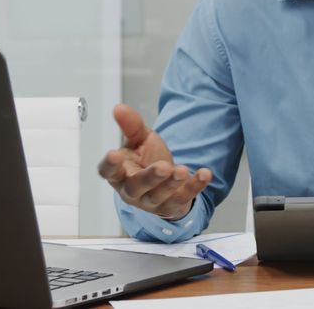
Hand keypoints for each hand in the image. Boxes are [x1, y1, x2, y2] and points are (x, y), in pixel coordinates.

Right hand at [97, 104, 211, 219]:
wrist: (167, 181)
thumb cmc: (146, 160)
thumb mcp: (139, 140)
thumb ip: (131, 126)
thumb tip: (119, 108)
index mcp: (120, 174)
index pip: (109, 172)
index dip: (110, 165)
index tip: (114, 154)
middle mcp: (132, 191)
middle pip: (136, 187)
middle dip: (150, 178)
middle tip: (163, 166)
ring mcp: (152, 201)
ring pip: (159, 196)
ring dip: (171, 184)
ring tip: (182, 170)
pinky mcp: (172, 206)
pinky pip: (184, 198)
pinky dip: (195, 187)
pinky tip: (204, 174)